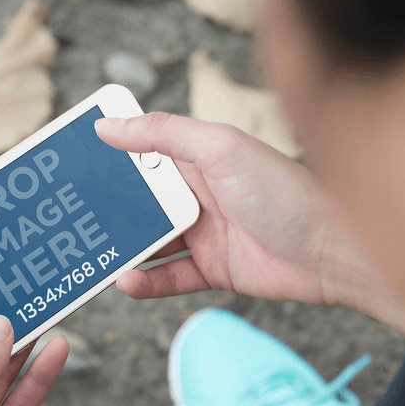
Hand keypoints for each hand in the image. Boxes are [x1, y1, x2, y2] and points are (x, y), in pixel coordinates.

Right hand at [96, 113, 355, 304]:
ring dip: (123, 247)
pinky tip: (127, 281)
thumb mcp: (220, 149)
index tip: (72, 160)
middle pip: (141, 199)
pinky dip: (147, 281)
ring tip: (94, 252)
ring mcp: (204, 232)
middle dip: (109, 207)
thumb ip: (164, 134)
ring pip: (150, 240)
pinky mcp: (213, 268)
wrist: (333, 253)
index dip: (110, 154)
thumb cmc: (285, 192)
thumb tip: (109, 124)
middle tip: (71, 215)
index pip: (143, 151)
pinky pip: (169, 276)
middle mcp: (199, 192)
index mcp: (199, 156)